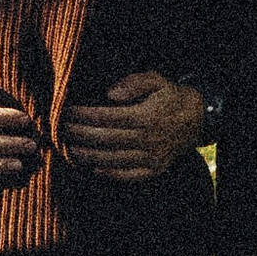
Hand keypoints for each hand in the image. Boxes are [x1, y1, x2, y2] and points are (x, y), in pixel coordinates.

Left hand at [64, 69, 204, 180]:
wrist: (196, 119)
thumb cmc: (169, 97)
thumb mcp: (156, 80)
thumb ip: (133, 83)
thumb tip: (110, 94)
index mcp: (146, 117)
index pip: (107, 117)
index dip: (84, 116)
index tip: (67, 112)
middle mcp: (148, 140)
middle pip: (105, 139)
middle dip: (79, 135)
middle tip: (60, 130)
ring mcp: (151, 158)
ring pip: (113, 159)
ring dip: (88, 155)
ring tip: (69, 149)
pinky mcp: (154, 170)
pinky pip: (128, 175)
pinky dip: (108, 173)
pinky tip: (92, 166)